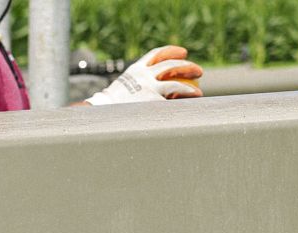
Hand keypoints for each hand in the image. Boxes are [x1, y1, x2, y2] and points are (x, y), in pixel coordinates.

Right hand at [86, 46, 202, 105]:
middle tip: (198, 70)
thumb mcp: (122, 91)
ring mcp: (148, 88)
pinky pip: (173, 98)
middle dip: (186, 65)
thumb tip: (145, 93)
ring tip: (198, 89)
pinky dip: (185, 98)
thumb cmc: (108, 109)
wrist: (99, 116)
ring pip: (175, 81)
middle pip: (170, 65)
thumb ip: (135, 88)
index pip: (155, 55)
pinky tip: (193, 101)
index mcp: (134, 70)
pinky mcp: (153, 101)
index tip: (183, 52)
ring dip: (189, 84)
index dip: (171, 51)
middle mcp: (142, 76)